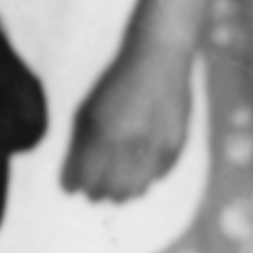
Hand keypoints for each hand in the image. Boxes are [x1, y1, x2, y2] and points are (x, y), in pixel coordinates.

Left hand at [65, 55, 198, 201]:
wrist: (159, 58)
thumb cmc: (116, 84)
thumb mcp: (87, 110)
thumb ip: (79, 146)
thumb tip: (74, 181)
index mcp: (103, 134)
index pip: (87, 178)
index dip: (79, 187)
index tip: (77, 188)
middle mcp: (131, 142)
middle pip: (113, 190)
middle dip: (101, 194)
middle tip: (97, 192)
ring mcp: (157, 143)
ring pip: (140, 189)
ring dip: (127, 192)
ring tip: (119, 186)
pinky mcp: (179, 141)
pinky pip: (162, 174)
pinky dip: (150, 178)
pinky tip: (142, 171)